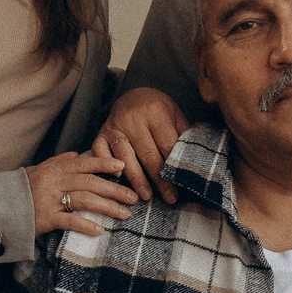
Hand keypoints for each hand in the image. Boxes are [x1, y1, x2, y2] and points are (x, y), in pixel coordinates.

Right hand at [28, 147, 137, 238]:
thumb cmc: (20, 189)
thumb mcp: (37, 171)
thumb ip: (58, 162)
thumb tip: (77, 155)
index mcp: (54, 169)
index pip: (84, 163)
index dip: (104, 163)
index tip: (122, 165)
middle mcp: (54, 182)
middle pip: (90, 182)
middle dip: (114, 189)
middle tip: (133, 197)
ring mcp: (50, 200)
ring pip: (84, 200)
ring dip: (107, 207)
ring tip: (124, 214)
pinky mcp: (45, 219)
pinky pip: (69, 221)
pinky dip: (85, 225)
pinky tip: (99, 230)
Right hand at [97, 88, 189, 203]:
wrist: (133, 94)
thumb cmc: (157, 109)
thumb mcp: (175, 115)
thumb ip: (182, 135)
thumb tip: (191, 163)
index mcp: (155, 112)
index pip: (166, 144)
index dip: (173, 166)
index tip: (180, 185)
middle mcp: (132, 118)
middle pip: (147, 154)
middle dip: (159, 179)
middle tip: (169, 198)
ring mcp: (114, 126)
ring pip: (125, 156)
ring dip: (136, 178)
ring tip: (145, 196)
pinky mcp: (101, 133)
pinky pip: (99, 151)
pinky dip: (106, 164)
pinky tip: (117, 177)